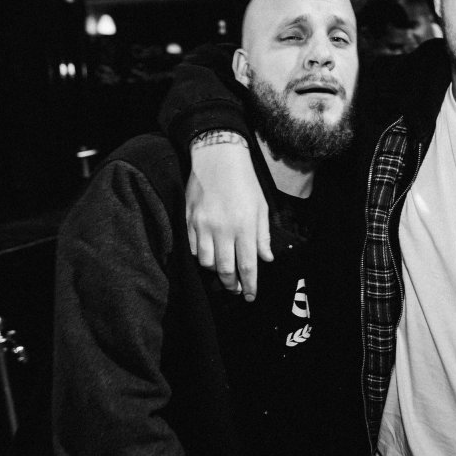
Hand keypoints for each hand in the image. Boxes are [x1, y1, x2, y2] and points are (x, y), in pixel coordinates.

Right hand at [186, 134, 271, 299]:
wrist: (217, 159)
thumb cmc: (244, 182)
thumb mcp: (262, 207)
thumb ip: (262, 235)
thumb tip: (266, 259)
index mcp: (245, 227)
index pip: (248, 266)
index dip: (249, 285)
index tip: (250, 296)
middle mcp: (223, 230)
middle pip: (224, 270)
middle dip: (231, 284)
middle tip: (236, 289)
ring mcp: (203, 226)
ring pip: (206, 262)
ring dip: (215, 272)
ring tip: (223, 272)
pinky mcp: (189, 221)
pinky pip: (193, 248)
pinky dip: (201, 257)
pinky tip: (209, 256)